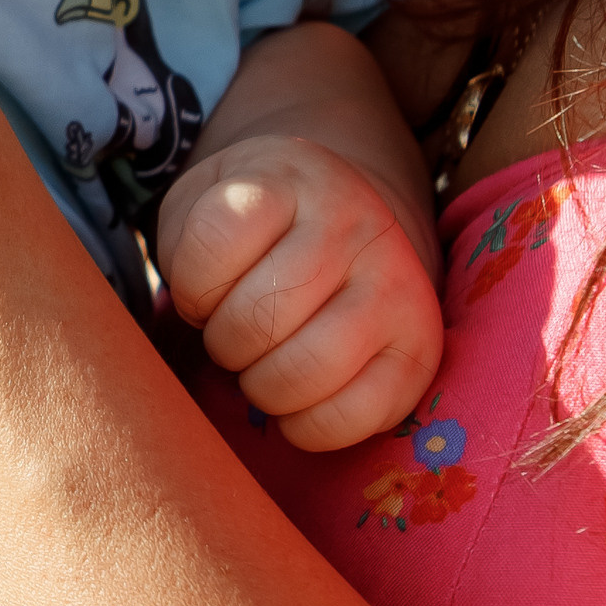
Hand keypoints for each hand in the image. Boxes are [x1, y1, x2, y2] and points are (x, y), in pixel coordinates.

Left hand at [157, 133, 442, 451]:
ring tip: (267, 361)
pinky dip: (307, 427)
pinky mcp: (421, 348)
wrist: (348, 215)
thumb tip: (200, 322)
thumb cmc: (255, 226)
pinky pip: (351, 418)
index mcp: (289, 178)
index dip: (190, 289)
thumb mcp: (203, 203)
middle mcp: (356, 223)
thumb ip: (184, 248)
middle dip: (225, 343)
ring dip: (262, 387)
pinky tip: (300, 397)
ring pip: (303, 373)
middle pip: (256, 320)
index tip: (205, 288)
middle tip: (238, 332)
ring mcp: (398, 285)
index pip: (211, 248)